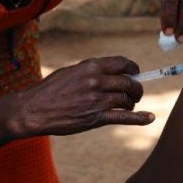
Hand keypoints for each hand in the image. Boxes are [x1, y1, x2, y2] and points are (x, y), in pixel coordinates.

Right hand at [12, 57, 153, 136]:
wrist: (33, 110)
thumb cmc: (50, 90)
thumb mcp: (71, 71)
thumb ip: (91, 71)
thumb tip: (111, 72)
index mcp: (90, 66)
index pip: (122, 63)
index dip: (133, 68)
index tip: (136, 72)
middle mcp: (96, 81)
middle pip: (128, 82)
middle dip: (136, 88)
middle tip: (135, 93)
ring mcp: (96, 100)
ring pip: (126, 99)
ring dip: (131, 103)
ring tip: (128, 105)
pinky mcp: (95, 118)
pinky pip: (123, 117)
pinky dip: (139, 118)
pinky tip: (149, 118)